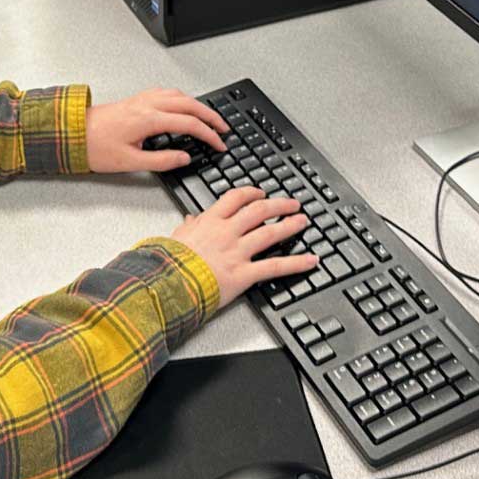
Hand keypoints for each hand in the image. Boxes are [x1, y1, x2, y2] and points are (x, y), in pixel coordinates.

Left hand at [85, 88, 229, 173]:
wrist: (72, 134)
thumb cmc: (95, 147)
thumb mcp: (130, 162)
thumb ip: (161, 160)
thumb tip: (184, 157)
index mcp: (148, 119)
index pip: (189, 123)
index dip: (209, 134)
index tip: (219, 144)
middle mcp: (147, 104)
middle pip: (189, 103)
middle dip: (210, 115)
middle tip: (223, 128)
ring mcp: (141, 99)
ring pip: (178, 95)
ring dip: (197, 104)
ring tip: (208, 117)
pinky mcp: (135, 100)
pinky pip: (166, 93)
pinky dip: (181, 98)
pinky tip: (182, 106)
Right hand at [171, 188, 316, 309]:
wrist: (167, 285)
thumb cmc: (169, 263)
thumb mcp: (175, 238)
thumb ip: (187, 227)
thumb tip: (190, 219)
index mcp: (210, 222)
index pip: (236, 198)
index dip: (252, 193)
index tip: (261, 193)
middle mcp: (227, 233)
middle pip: (259, 211)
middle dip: (279, 205)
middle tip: (292, 204)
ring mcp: (238, 252)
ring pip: (270, 233)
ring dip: (290, 225)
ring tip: (302, 221)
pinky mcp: (244, 274)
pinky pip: (275, 266)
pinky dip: (296, 263)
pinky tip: (311, 260)